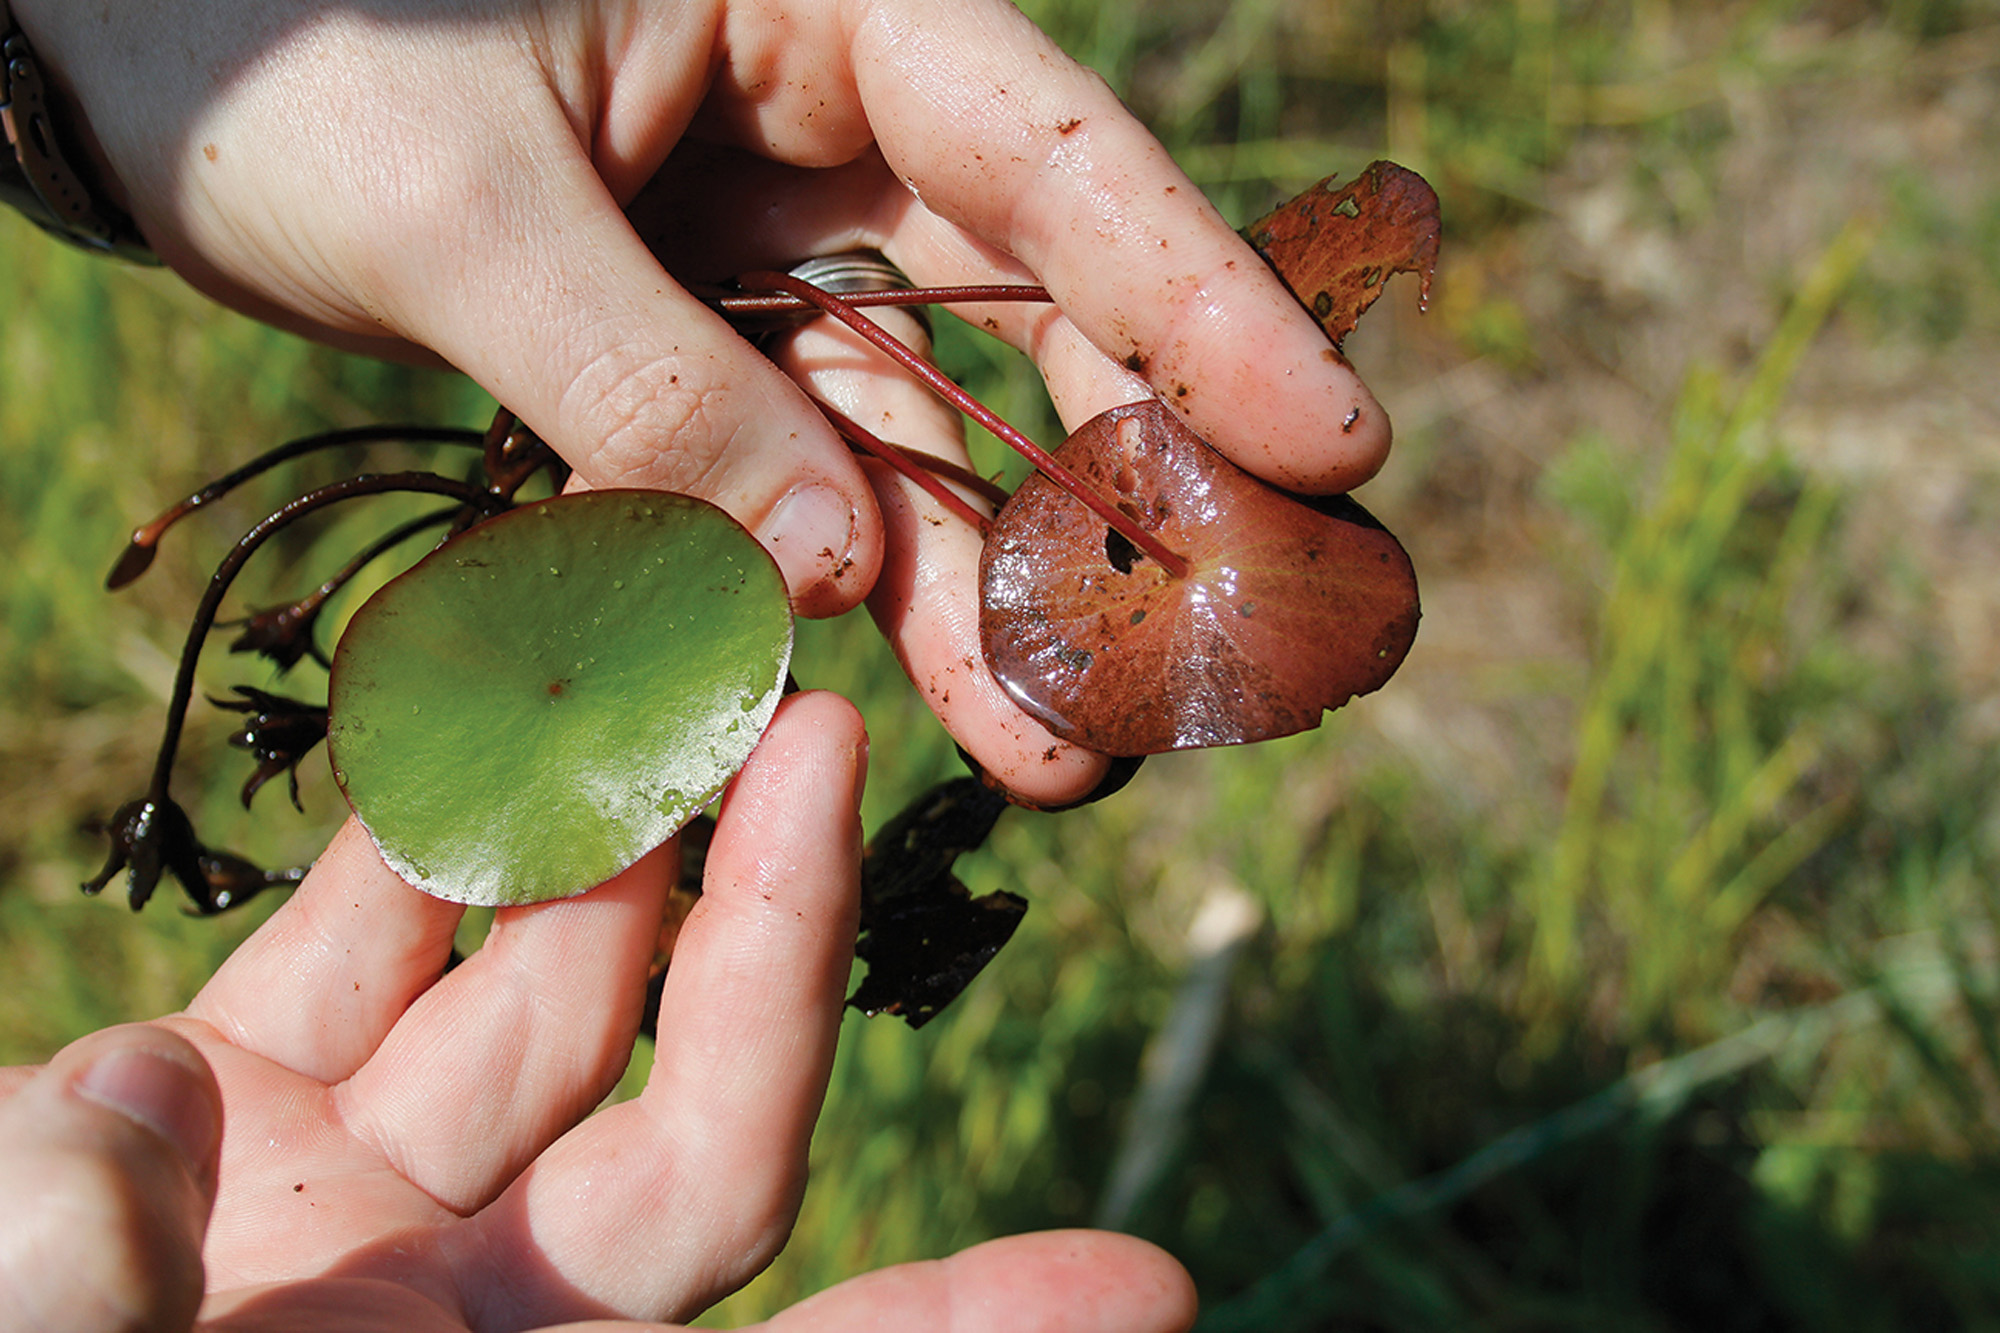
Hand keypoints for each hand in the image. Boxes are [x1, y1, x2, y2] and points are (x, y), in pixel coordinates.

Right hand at [0, 692, 1195, 1330]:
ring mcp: (359, 1188)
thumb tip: (144, 1105)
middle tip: (826, 728)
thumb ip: (98, 1267)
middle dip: (762, 917)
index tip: (1149, 1276)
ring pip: (543, 981)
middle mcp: (468, 1296)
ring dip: (604, 823)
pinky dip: (422, 824)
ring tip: (673, 640)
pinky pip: (373, 945)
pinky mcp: (251, 1096)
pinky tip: (484, 682)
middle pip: (690, 1097)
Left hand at [17, 0, 1388, 805]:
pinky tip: (887, 688)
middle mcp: (823, 127)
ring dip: (980, 594)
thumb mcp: (448, 197)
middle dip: (1110, 502)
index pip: (1051, 154)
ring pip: (921, 431)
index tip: (1328, 442)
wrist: (126, 59)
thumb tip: (820, 572)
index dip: (1203, 303)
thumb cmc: (270, 43)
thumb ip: (639, 382)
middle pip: (1033, 318)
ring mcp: (766, 246)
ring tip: (1052, 755)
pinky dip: (840, 586)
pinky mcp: (699, 348)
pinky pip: (799, 476)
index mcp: (815, 5)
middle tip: (1198, 667)